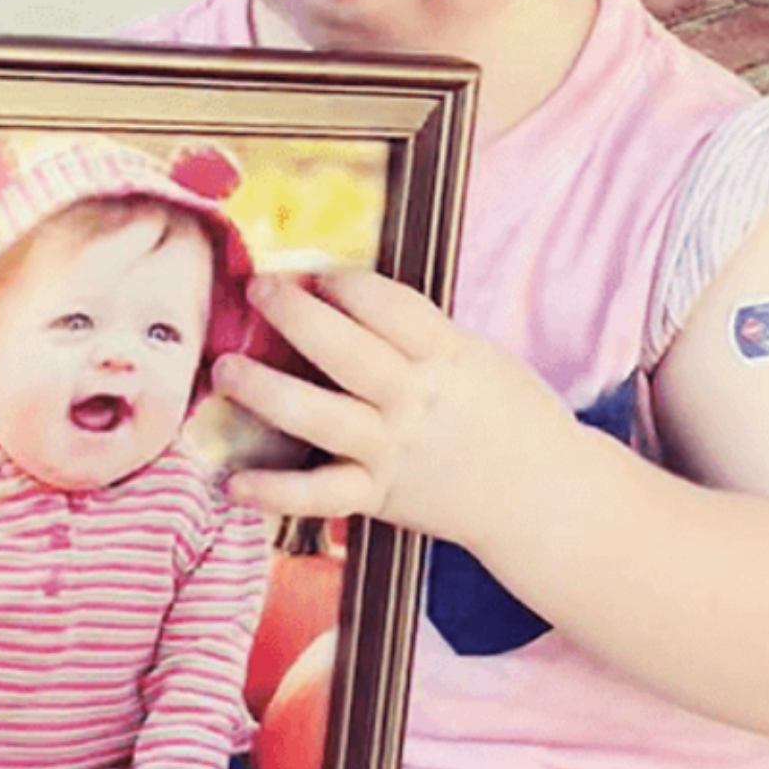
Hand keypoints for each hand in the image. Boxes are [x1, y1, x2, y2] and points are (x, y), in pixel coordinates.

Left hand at [213, 270, 575, 547]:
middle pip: (347, 352)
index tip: (316, 271)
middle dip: (297, 316)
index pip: (391, 308)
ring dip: (266, 392)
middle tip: (258, 289)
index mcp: (446, 358)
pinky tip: (232, 482)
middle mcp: (414, 402)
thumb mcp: (476, 359)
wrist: (543, 497)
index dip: (348, 284)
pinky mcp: (378, 497)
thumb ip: (418, 334)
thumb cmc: (509, 415)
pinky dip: (274, 493)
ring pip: (320, 418)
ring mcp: (392, 451)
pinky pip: (319, 496)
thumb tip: (347, 295)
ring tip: (225, 369)